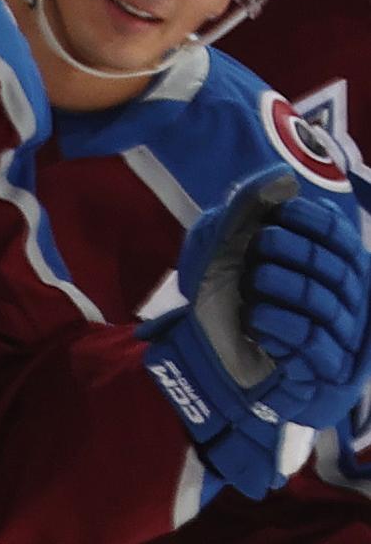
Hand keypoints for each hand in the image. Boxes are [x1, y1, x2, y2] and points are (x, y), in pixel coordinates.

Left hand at [148, 174, 370, 443]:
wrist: (201, 354)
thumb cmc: (222, 295)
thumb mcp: (223, 244)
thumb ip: (248, 206)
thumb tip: (283, 177)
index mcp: (328, 262)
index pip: (339, 235)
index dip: (314, 220)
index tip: (279, 214)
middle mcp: (340, 295)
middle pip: (336, 267)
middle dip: (297, 251)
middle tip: (261, 246)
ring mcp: (334, 332)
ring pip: (326, 303)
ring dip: (285, 286)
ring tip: (253, 282)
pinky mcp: (317, 367)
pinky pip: (312, 342)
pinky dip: (281, 325)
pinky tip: (256, 318)